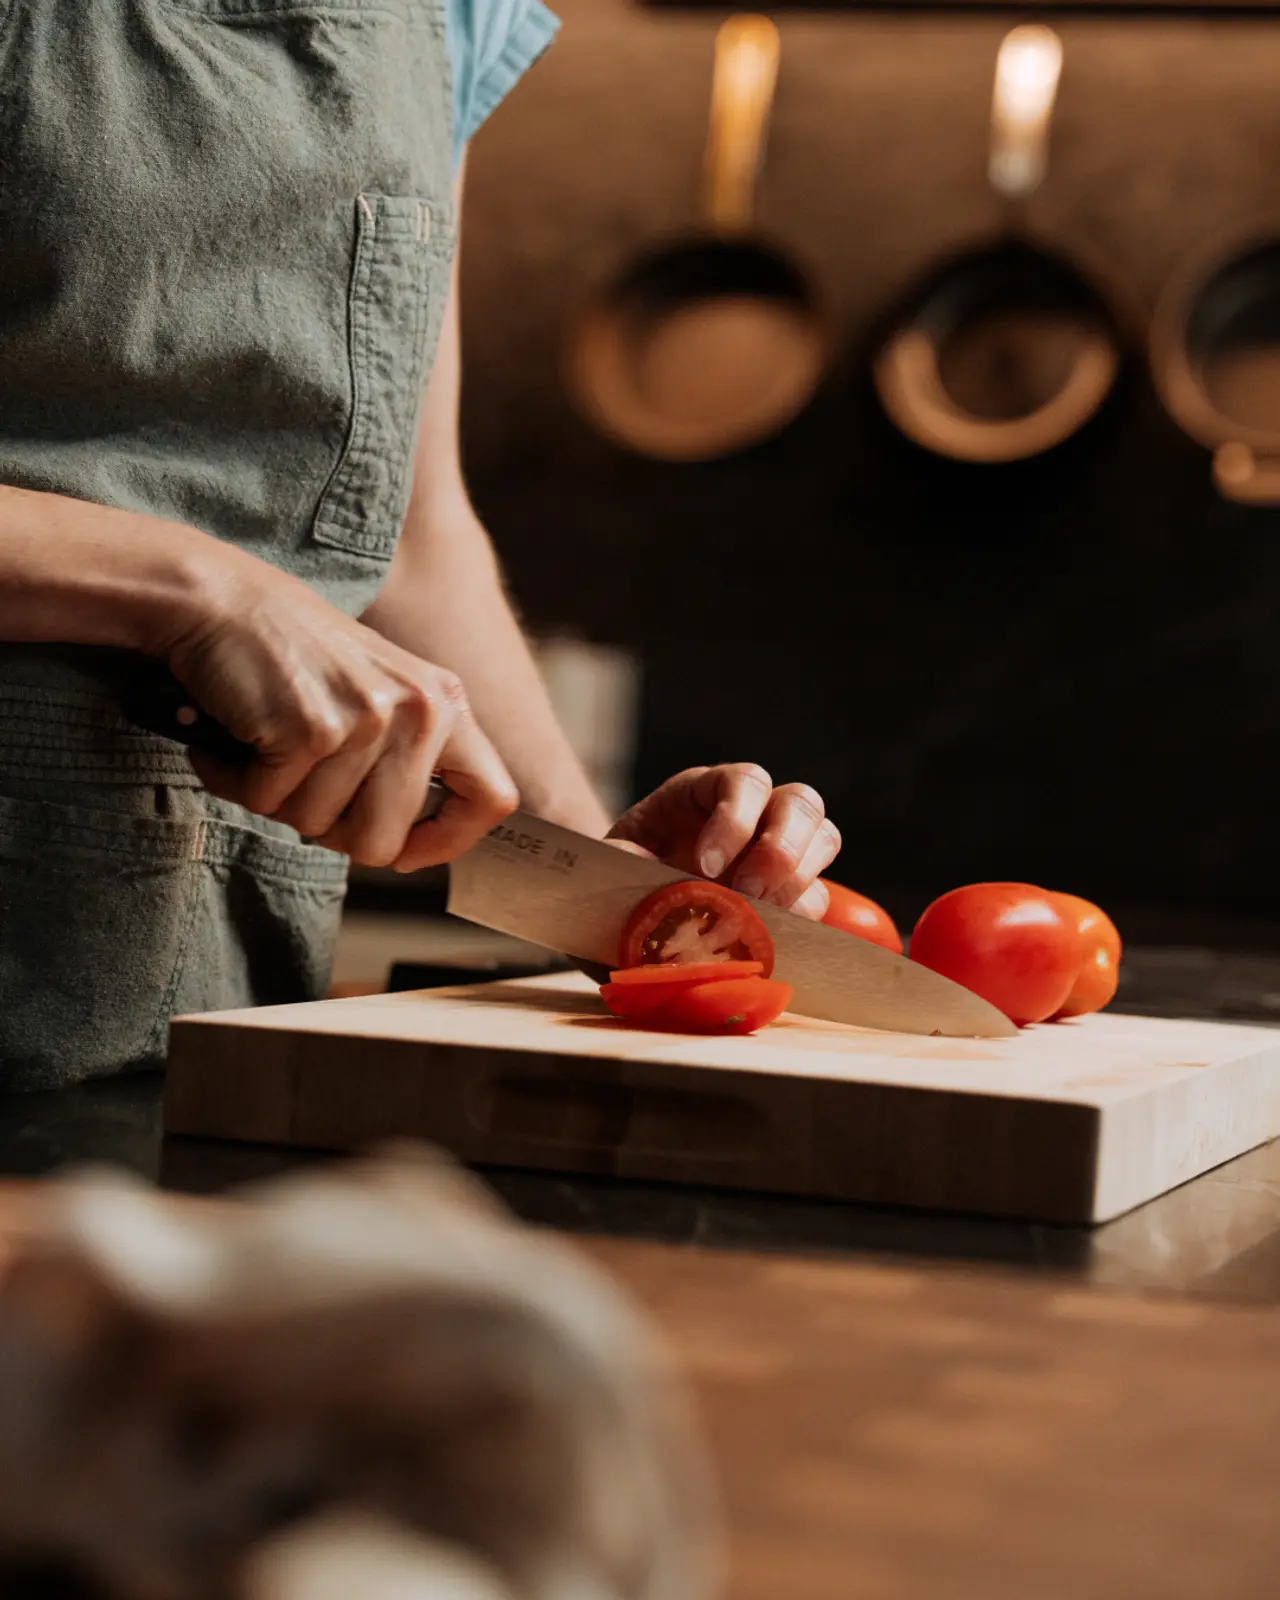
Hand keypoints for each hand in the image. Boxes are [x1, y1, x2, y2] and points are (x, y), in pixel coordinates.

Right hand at [161, 544, 517, 868]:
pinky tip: (238, 735)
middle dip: (329, 829)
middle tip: (301, 781)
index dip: (448, 843)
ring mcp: (366, 719)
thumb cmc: (296, 656)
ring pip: (316, 826)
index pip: (492, 799)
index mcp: (446, 704)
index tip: (406, 851)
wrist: (221, 597)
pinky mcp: (309, 728)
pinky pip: (266, 802)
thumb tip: (413, 848)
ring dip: (276, 797)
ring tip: (268, 742)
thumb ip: (411, 758)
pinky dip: (236, 780)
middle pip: (382, 843)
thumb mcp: (383, 695)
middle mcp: (419, 710)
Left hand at [606, 764, 839, 919]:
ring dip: (798, 881)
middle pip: (800, 803)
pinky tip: (766, 937)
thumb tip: (648, 878)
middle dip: (780, 849)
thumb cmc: (616, 875)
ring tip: (760, 918)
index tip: (705, 867)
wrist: (618, 909)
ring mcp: (775, 851)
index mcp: (704, 792)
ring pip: (823, 841)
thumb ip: (622, 862)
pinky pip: (816, 897)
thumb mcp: (609, 862)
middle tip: (748, 893)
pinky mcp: (787, 894)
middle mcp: (751, 812)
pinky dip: (798, 918)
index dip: (735, 819)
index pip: (743, 782)